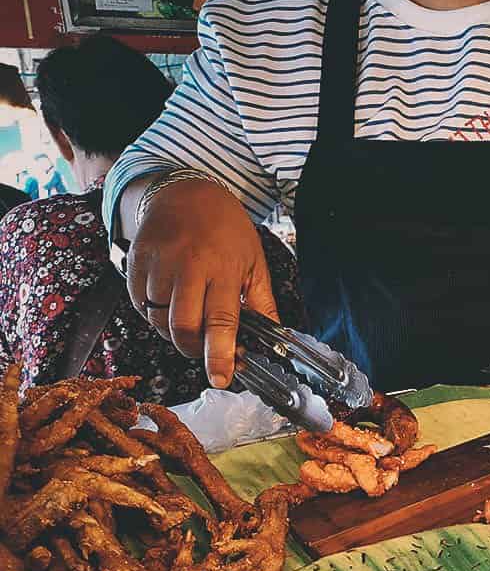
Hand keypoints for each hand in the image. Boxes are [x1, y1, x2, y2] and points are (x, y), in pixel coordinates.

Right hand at [124, 178, 277, 388]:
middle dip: (193, 349)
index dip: (219, 355)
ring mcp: (157, 263)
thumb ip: (262, 304)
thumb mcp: (254, 263)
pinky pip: (139, 304)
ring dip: (173, 332)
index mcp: (222, 269)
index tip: (221, 378)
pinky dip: (154, 314)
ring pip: (158, 319)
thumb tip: (274, 341)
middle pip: (182, 327)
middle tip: (204, 348)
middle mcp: (187, 267)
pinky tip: (170, 303)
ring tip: (190, 317)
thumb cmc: (226, 229)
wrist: (187, 191)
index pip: (220, 322)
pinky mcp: (135, 261)